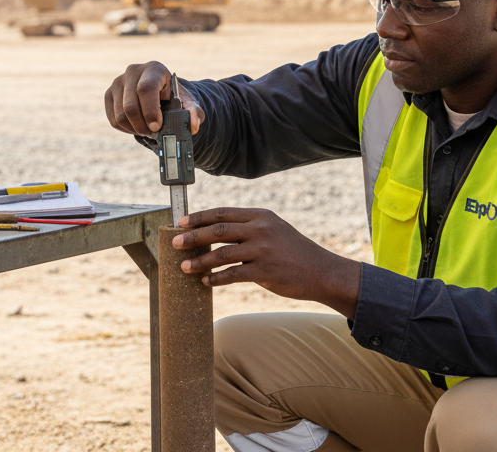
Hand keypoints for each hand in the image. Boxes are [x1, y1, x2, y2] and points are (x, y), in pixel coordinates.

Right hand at [104, 61, 205, 135]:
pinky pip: (113, 119)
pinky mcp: (109, 94)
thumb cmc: (174, 98)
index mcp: (154, 69)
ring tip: (148, 130)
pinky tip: (138, 127)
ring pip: (121, 115)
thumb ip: (194, 113)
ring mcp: (118, 82)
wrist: (160, 94)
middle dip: (143, 125)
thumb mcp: (188, 104)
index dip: (150, 110)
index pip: (146, 89)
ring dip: (135, 129)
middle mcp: (133, 71)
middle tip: (154, 134)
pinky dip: (126, 129)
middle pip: (131, 105)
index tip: (157, 127)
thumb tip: (194, 126)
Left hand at [174, 207, 361, 318]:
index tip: (181, 223)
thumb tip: (216, 233)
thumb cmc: (294, 252)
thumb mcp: (275, 230)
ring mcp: (263, 251)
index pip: (223, 213)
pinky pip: (233, 275)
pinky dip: (216, 279)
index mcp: (261, 216)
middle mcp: (261, 229)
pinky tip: (205, 282)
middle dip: (193, 237)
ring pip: (221, 254)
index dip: (199, 217)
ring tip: (184, 267)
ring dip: (200, 261)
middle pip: (218, 231)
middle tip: (175, 243)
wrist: (322, 271)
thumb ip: (249, 228)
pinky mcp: (265, 272)